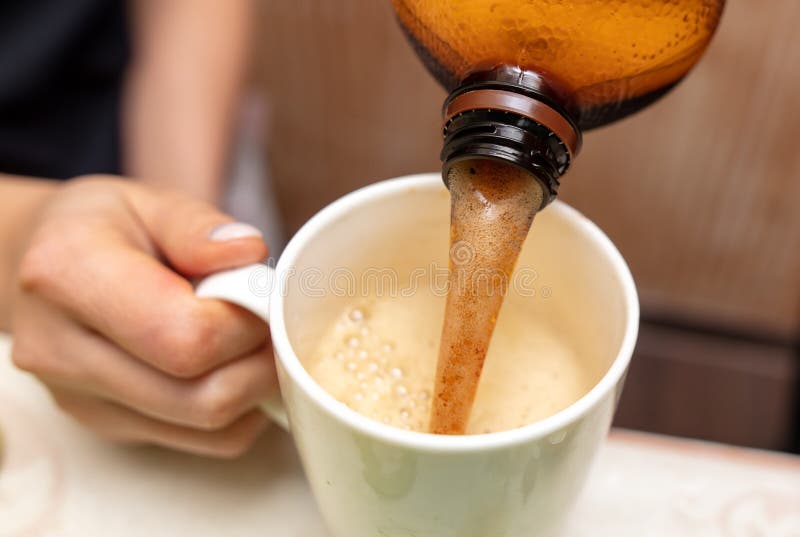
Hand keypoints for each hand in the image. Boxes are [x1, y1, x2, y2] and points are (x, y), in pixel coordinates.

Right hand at [10, 176, 274, 457]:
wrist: (49, 268)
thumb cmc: (104, 229)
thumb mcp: (150, 201)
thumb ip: (198, 227)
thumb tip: (249, 256)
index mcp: (67, 276)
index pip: (186, 337)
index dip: (245, 324)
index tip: (260, 296)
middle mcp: (61, 350)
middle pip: (201, 396)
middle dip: (259, 362)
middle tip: (268, 321)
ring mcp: (79, 398)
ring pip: (207, 426)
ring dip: (254, 388)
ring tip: (249, 339)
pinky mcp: (104, 424)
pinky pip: (199, 441)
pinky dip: (237, 411)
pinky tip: (231, 366)